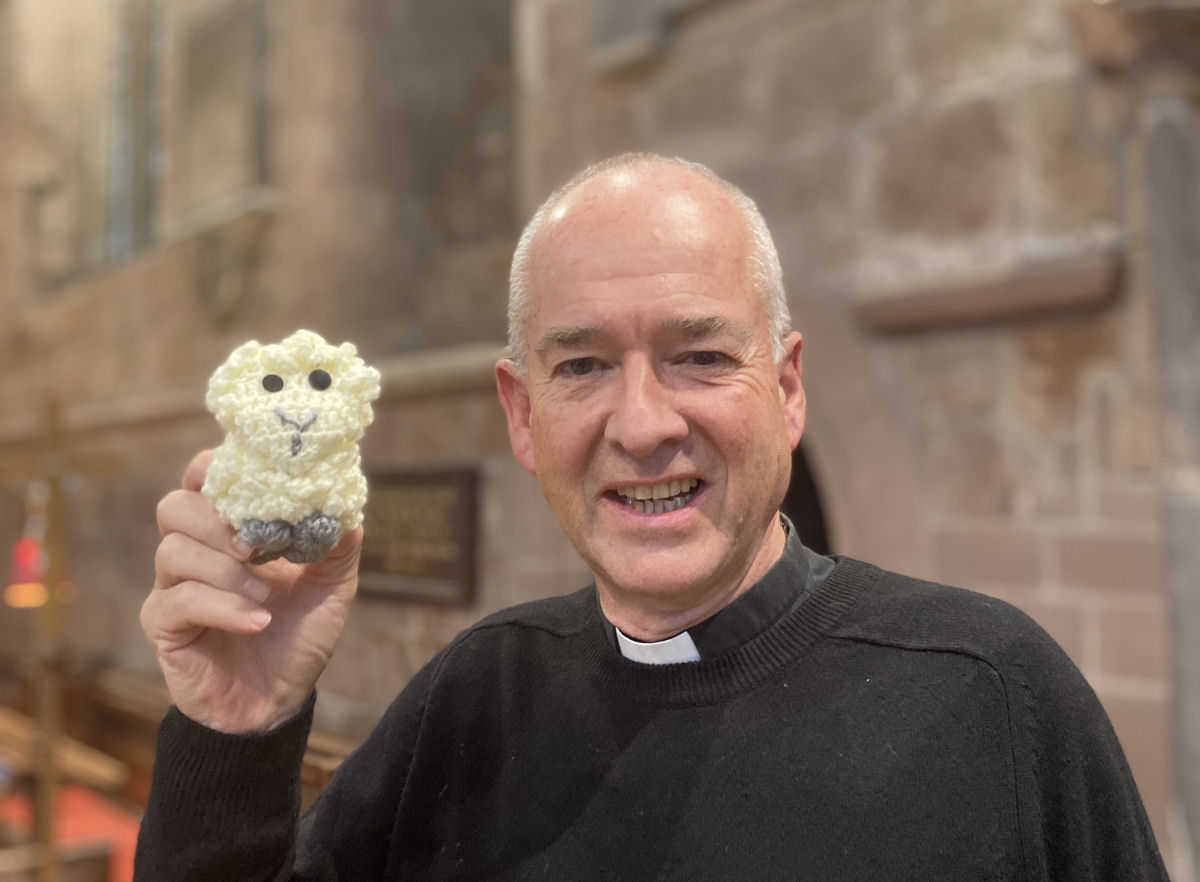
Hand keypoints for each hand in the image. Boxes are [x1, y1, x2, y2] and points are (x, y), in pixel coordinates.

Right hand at [141, 451, 359, 732]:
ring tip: (264, 592)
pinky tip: (257, 621)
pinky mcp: (164, 626)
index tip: (243, 474)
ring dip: (224, 569)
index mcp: (230, 533)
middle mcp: (196, 553)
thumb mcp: (331, 589)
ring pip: (173, 552)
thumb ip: (338, 548)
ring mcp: (173, 588)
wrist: (279, 700)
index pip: (202, 483)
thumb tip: (350, 512)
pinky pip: (178, 601)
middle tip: (255, 544)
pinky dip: (222, 607)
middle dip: (215, 519)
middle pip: (174, 508)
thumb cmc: (299, 636)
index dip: (213, 470)